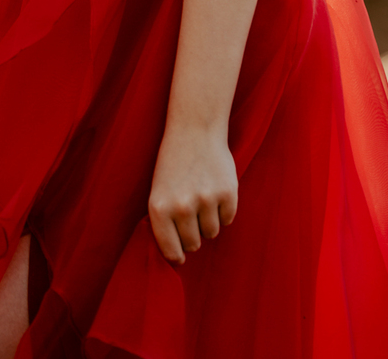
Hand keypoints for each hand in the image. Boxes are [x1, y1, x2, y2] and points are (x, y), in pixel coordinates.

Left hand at [147, 123, 237, 264]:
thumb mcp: (159, 191)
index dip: (177, 256)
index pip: (171, 253)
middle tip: (191, 211)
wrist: (194, 129)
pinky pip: (228, 219)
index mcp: (160, 209)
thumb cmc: (173, 163)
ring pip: (211, 233)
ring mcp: (205, 200)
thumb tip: (178, 258)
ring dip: (209, 220)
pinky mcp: (227, 193)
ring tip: (202, 195)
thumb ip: (165, 223)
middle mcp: (181, 207)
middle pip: (193, 245)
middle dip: (194, 234)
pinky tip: (215, 188)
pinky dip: (224, 209)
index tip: (180, 255)